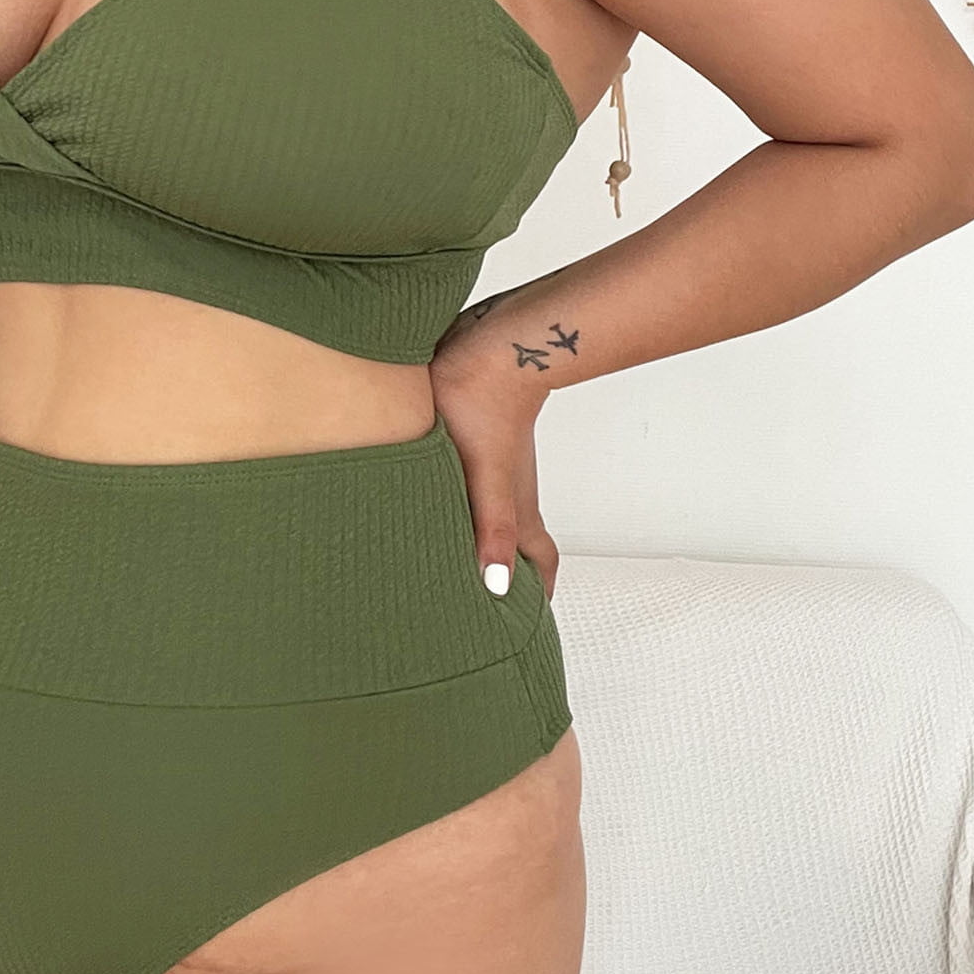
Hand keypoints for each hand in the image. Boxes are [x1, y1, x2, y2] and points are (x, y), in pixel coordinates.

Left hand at [429, 343, 559, 601]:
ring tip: (453, 568)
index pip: (540, 561)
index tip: (526, 629)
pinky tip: (432, 507)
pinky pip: (473, 487)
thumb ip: (494, 528)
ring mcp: (493, 465)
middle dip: (509, 577)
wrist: (488, 345)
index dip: (539, 594)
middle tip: (484, 608)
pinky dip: (463, 509)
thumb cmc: (485, 404)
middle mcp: (510, 490)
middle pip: (519, 543)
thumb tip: (500, 587)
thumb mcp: (487, 475)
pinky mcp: (473, 441)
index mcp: (516, 506)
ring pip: (494, 514)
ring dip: (482, 543)